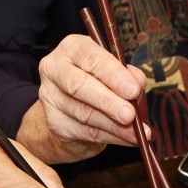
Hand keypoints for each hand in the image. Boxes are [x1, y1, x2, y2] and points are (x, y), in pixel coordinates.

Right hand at [19, 34, 147, 163]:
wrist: (72, 111)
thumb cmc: (98, 83)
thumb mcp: (115, 73)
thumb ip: (127, 76)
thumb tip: (137, 83)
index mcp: (72, 48)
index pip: (91, 58)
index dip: (114, 75)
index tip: (133, 90)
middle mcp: (55, 68)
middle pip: (79, 85)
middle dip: (109, 102)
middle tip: (130, 115)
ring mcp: (50, 96)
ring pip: (84, 113)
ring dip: (114, 125)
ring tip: (136, 133)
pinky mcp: (54, 122)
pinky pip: (85, 131)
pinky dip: (110, 136)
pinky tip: (127, 139)